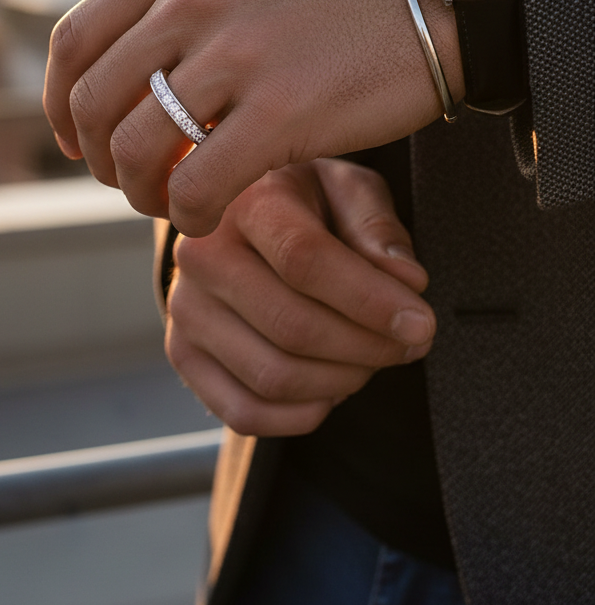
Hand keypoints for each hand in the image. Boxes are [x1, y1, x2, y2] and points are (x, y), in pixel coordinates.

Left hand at [44, 0, 463, 235]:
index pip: (73, 43)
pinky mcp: (284, 109)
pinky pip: (196, 184)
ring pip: (134, 149)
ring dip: (139, 194)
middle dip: (98, 160)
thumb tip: (112, 75)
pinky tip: (207, 214)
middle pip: (94, 103)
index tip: (75, 140)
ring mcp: (238, 52)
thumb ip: (173, 4)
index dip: (59, 106)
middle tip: (128, 181)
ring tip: (169, 200)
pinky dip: (187, 214)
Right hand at [165, 158, 433, 436]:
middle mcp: (200, 253)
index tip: (422, 323)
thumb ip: (378, 229)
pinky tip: (332, 386)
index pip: (305, 260)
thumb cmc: (309, 204)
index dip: (371, 302)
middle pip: (293, 327)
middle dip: (368, 348)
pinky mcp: (182, 353)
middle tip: (410, 344)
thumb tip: (406, 282)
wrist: (244, 220)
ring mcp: (184, 308)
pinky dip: (303, 413)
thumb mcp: (350, 191)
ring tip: (371, 358)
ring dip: (343, 381)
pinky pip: (246, 413)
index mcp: (243, 199)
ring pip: (274, 376)